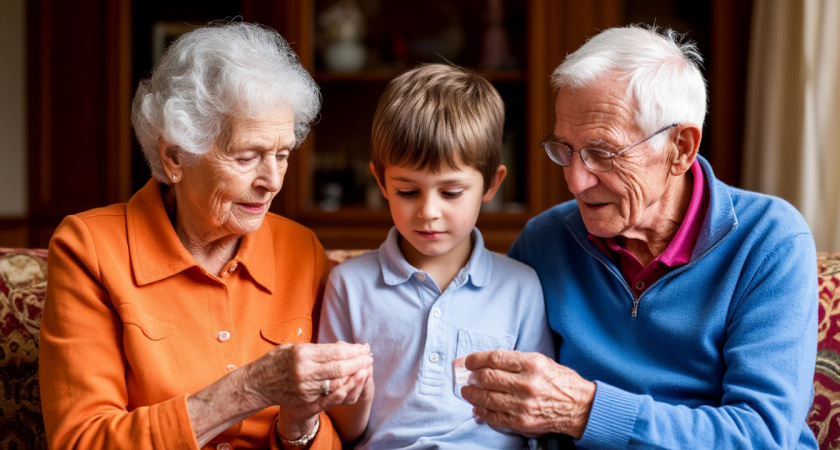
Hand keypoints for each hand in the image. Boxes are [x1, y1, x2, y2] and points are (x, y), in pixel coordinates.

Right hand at [244, 341, 371, 419]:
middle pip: (340, 367)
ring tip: (366, 367)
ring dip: (355, 374)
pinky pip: (331, 394)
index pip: (335, 352)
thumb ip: (315, 349)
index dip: (353, 350)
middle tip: (370, 356)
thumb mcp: (293, 347)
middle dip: (359, 361)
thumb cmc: (275, 361)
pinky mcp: (306, 399)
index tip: (364, 347)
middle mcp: (305, 372)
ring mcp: (306, 388)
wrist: (257, 384)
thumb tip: (340, 348)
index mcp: (302, 354)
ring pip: (338, 382)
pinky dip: (345, 387)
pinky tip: (354, 381)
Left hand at [461, 350, 595, 438]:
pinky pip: (493, 416)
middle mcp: (526, 384)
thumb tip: (485, 364)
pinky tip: (477, 406)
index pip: (494, 358)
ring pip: (486, 397)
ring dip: (471, 394)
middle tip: (467, 376)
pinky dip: (481, 410)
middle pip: (486, 377)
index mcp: (531, 364)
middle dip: (471, 376)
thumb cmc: (559, 381)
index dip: (475, 359)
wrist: (579, 407)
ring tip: (467, 391)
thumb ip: (513, 361)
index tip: (468, 361)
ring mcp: (523, 405)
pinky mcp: (521, 421)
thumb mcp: (540, 360)